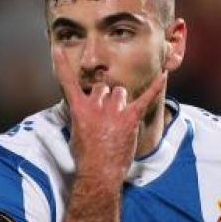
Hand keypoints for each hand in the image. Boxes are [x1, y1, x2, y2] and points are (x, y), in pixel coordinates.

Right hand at [54, 50, 165, 184]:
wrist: (99, 173)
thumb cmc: (86, 158)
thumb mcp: (75, 134)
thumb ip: (80, 117)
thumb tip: (85, 111)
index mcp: (78, 109)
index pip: (67, 82)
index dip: (62, 65)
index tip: (57, 49)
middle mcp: (95, 105)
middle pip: (103, 88)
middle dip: (106, 99)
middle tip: (107, 119)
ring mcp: (113, 111)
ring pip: (120, 92)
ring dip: (121, 102)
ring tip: (119, 121)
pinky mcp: (130, 118)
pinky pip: (145, 98)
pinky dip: (155, 86)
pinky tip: (164, 74)